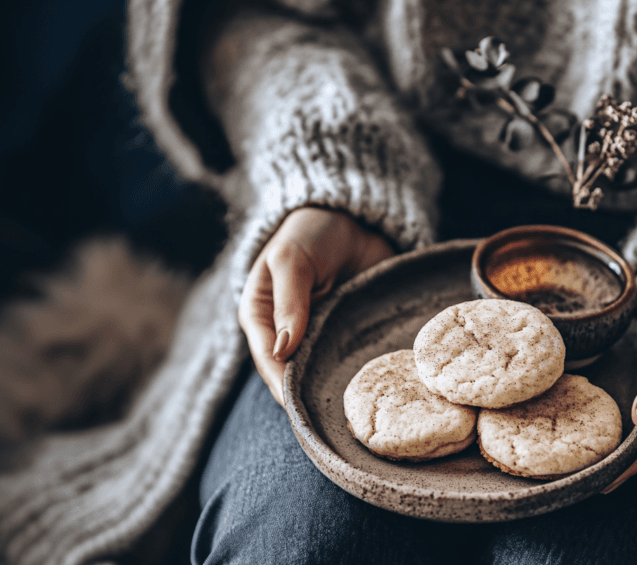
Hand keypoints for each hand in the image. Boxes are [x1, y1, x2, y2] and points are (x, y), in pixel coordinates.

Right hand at [239, 207, 393, 404]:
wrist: (354, 216)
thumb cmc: (311, 232)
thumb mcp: (292, 259)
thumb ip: (289, 300)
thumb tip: (284, 349)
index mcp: (261, 317)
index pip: (268, 359)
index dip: (282, 384)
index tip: (300, 407)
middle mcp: (288, 333)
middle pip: (295, 375)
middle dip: (310, 397)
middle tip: (332, 421)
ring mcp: (320, 336)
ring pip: (324, 372)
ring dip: (337, 389)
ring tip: (356, 414)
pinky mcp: (350, 334)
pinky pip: (353, 360)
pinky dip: (363, 375)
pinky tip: (376, 391)